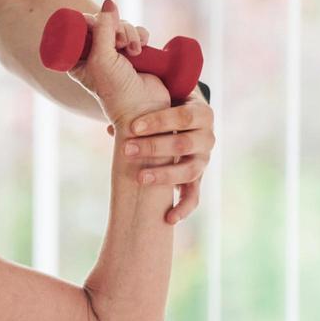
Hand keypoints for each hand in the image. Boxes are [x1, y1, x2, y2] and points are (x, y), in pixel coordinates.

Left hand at [67, 0, 168, 125]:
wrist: (143, 110)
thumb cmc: (115, 90)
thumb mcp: (102, 58)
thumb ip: (103, 29)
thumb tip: (108, 1)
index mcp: (77, 59)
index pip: (80, 28)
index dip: (91, 21)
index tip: (99, 24)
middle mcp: (95, 55)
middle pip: (103, 23)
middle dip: (115, 27)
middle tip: (121, 43)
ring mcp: (115, 54)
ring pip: (121, 26)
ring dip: (130, 32)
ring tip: (134, 51)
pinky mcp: (135, 54)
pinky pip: (137, 32)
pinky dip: (141, 35)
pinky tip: (142, 47)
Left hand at [106, 93, 214, 223]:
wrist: (184, 118)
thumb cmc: (166, 108)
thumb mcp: (160, 101)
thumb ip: (142, 108)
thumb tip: (112, 129)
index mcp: (201, 114)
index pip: (183, 117)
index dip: (158, 121)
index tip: (133, 126)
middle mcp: (207, 137)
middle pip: (185, 144)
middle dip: (154, 147)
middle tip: (127, 149)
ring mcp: (203, 159)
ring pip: (190, 170)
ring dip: (165, 175)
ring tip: (140, 178)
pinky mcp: (197, 178)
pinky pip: (195, 195)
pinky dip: (184, 208)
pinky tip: (169, 218)